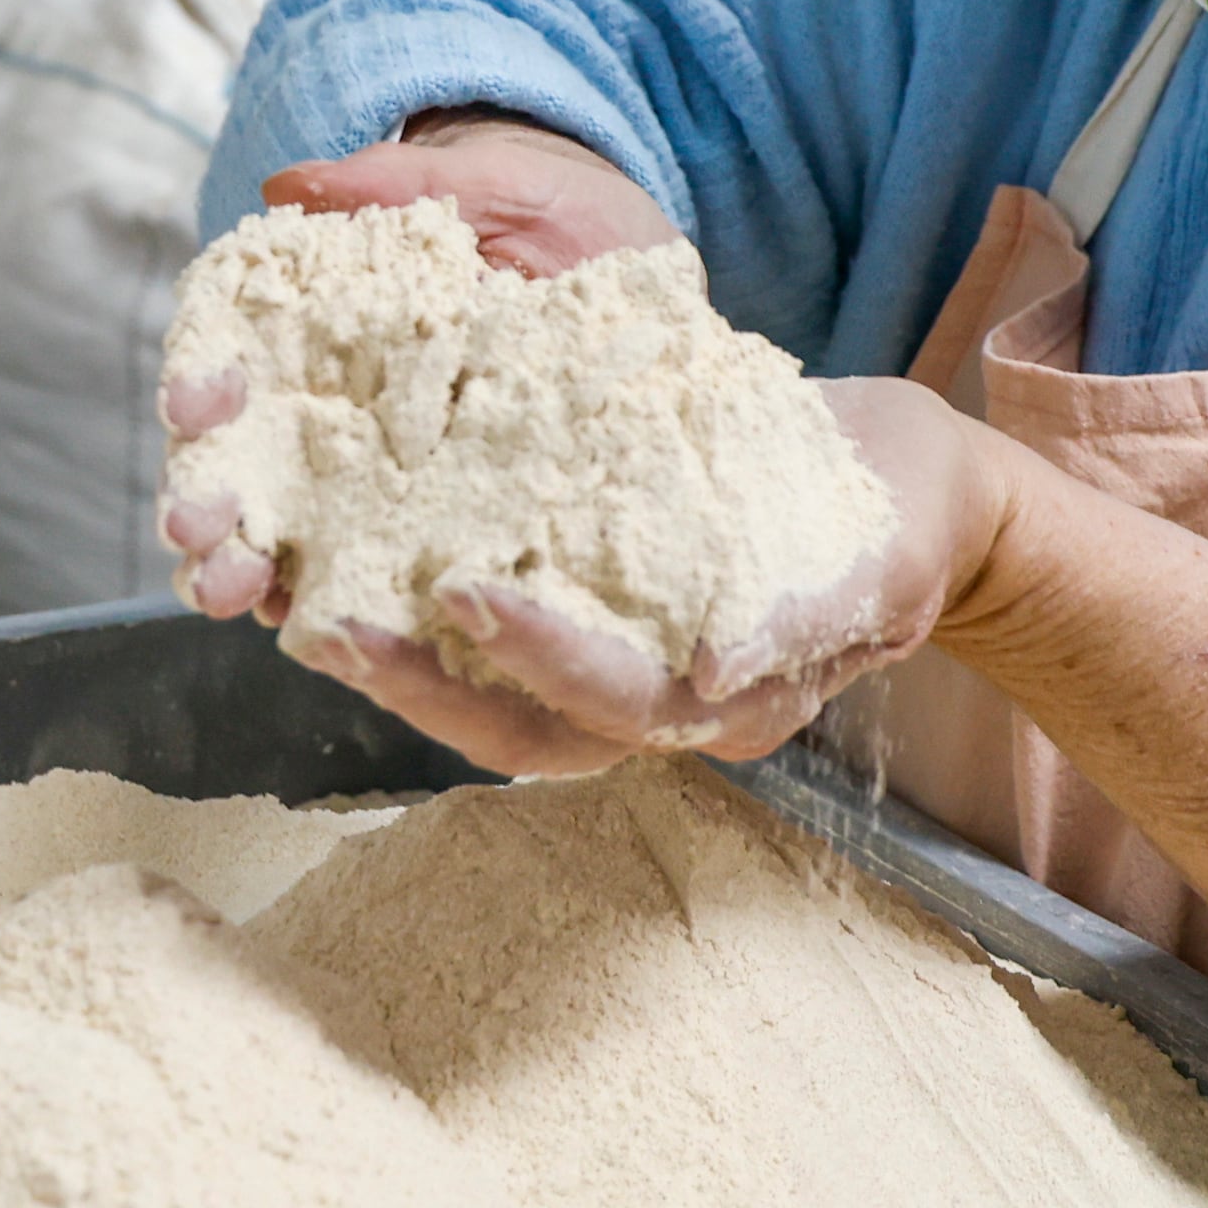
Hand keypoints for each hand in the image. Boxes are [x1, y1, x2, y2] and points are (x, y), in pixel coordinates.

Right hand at [159, 114, 681, 624]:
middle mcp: (334, 409)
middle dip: (204, 498)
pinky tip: (322, 630)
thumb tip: (290, 187)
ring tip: (228, 590)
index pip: (233, 355)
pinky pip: (384, 582)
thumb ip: (396, 184)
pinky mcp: (450, 530)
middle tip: (194, 524)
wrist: (642, 266)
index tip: (196, 402)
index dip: (200, 380)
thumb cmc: (556, 214)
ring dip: (246, 569)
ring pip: (288, 536)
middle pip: (240, 464)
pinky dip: (344, 611)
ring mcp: (384, 479)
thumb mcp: (491, 186)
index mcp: (323, 322)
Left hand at [298, 376, 1020, 775]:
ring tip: (301, 601)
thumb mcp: (886, 554)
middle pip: (517, 724)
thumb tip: (722, 664)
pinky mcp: (582, 603)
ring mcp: (611, 658)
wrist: (906, 484)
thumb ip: (812, 610)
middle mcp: (652, 700)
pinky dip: (407, 607)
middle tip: (328, 621)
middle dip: (419, 683)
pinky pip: (483, 627)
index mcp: (725, 700)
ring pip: (481, 692)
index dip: (538, 658)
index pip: (615, 704)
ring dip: (392, 658)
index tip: (464, 589)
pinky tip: (339, 559)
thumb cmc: (900, 516)